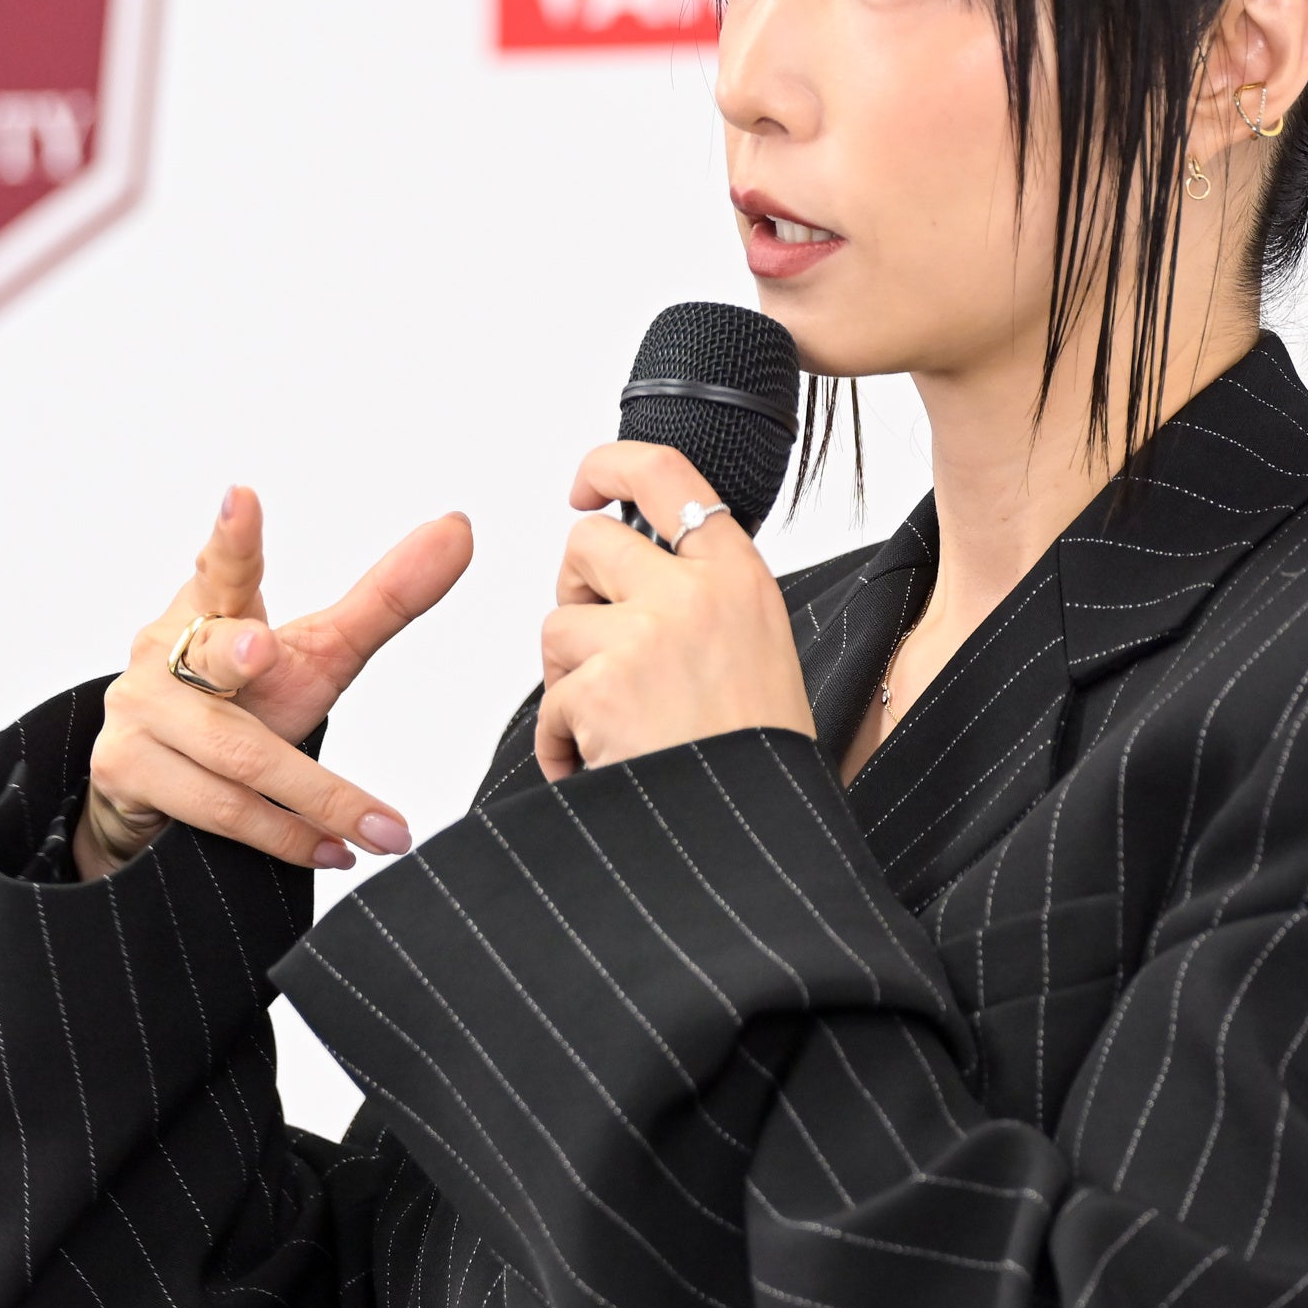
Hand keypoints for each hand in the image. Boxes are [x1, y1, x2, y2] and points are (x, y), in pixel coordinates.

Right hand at [78, 486, 473, 880]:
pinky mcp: (126, 773)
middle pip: (212, 656)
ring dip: (320, 799)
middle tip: (265, 651)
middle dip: (236, 654)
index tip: (243, 496)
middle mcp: (164, 651)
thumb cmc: (248, 700)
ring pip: (237, 758)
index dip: (232, 536)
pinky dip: (287, 835)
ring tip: (387, 829)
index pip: (224, 566)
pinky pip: (220, 811)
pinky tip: (337, 850)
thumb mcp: (317, 653)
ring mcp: (138, 714)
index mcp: (211, 606)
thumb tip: (460, 528)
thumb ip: (385, 599)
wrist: (160, 788)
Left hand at [531, 444, 812, 781]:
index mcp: (739, 576)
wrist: (754, 842)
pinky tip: (602, 766)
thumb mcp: (759, 648)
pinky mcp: (602, 689)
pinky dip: (562, 746)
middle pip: (587, 542)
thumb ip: (704, 598)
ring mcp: (645, 638)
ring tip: (613, 726)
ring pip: (557, 626)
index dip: (609, 465)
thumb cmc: (756, 760)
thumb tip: (628, 575)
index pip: (664, 472)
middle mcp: (694, 593)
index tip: (585, 484)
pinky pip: (548, 704)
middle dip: (574, 591)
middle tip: (595, 644)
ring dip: (567, 679)